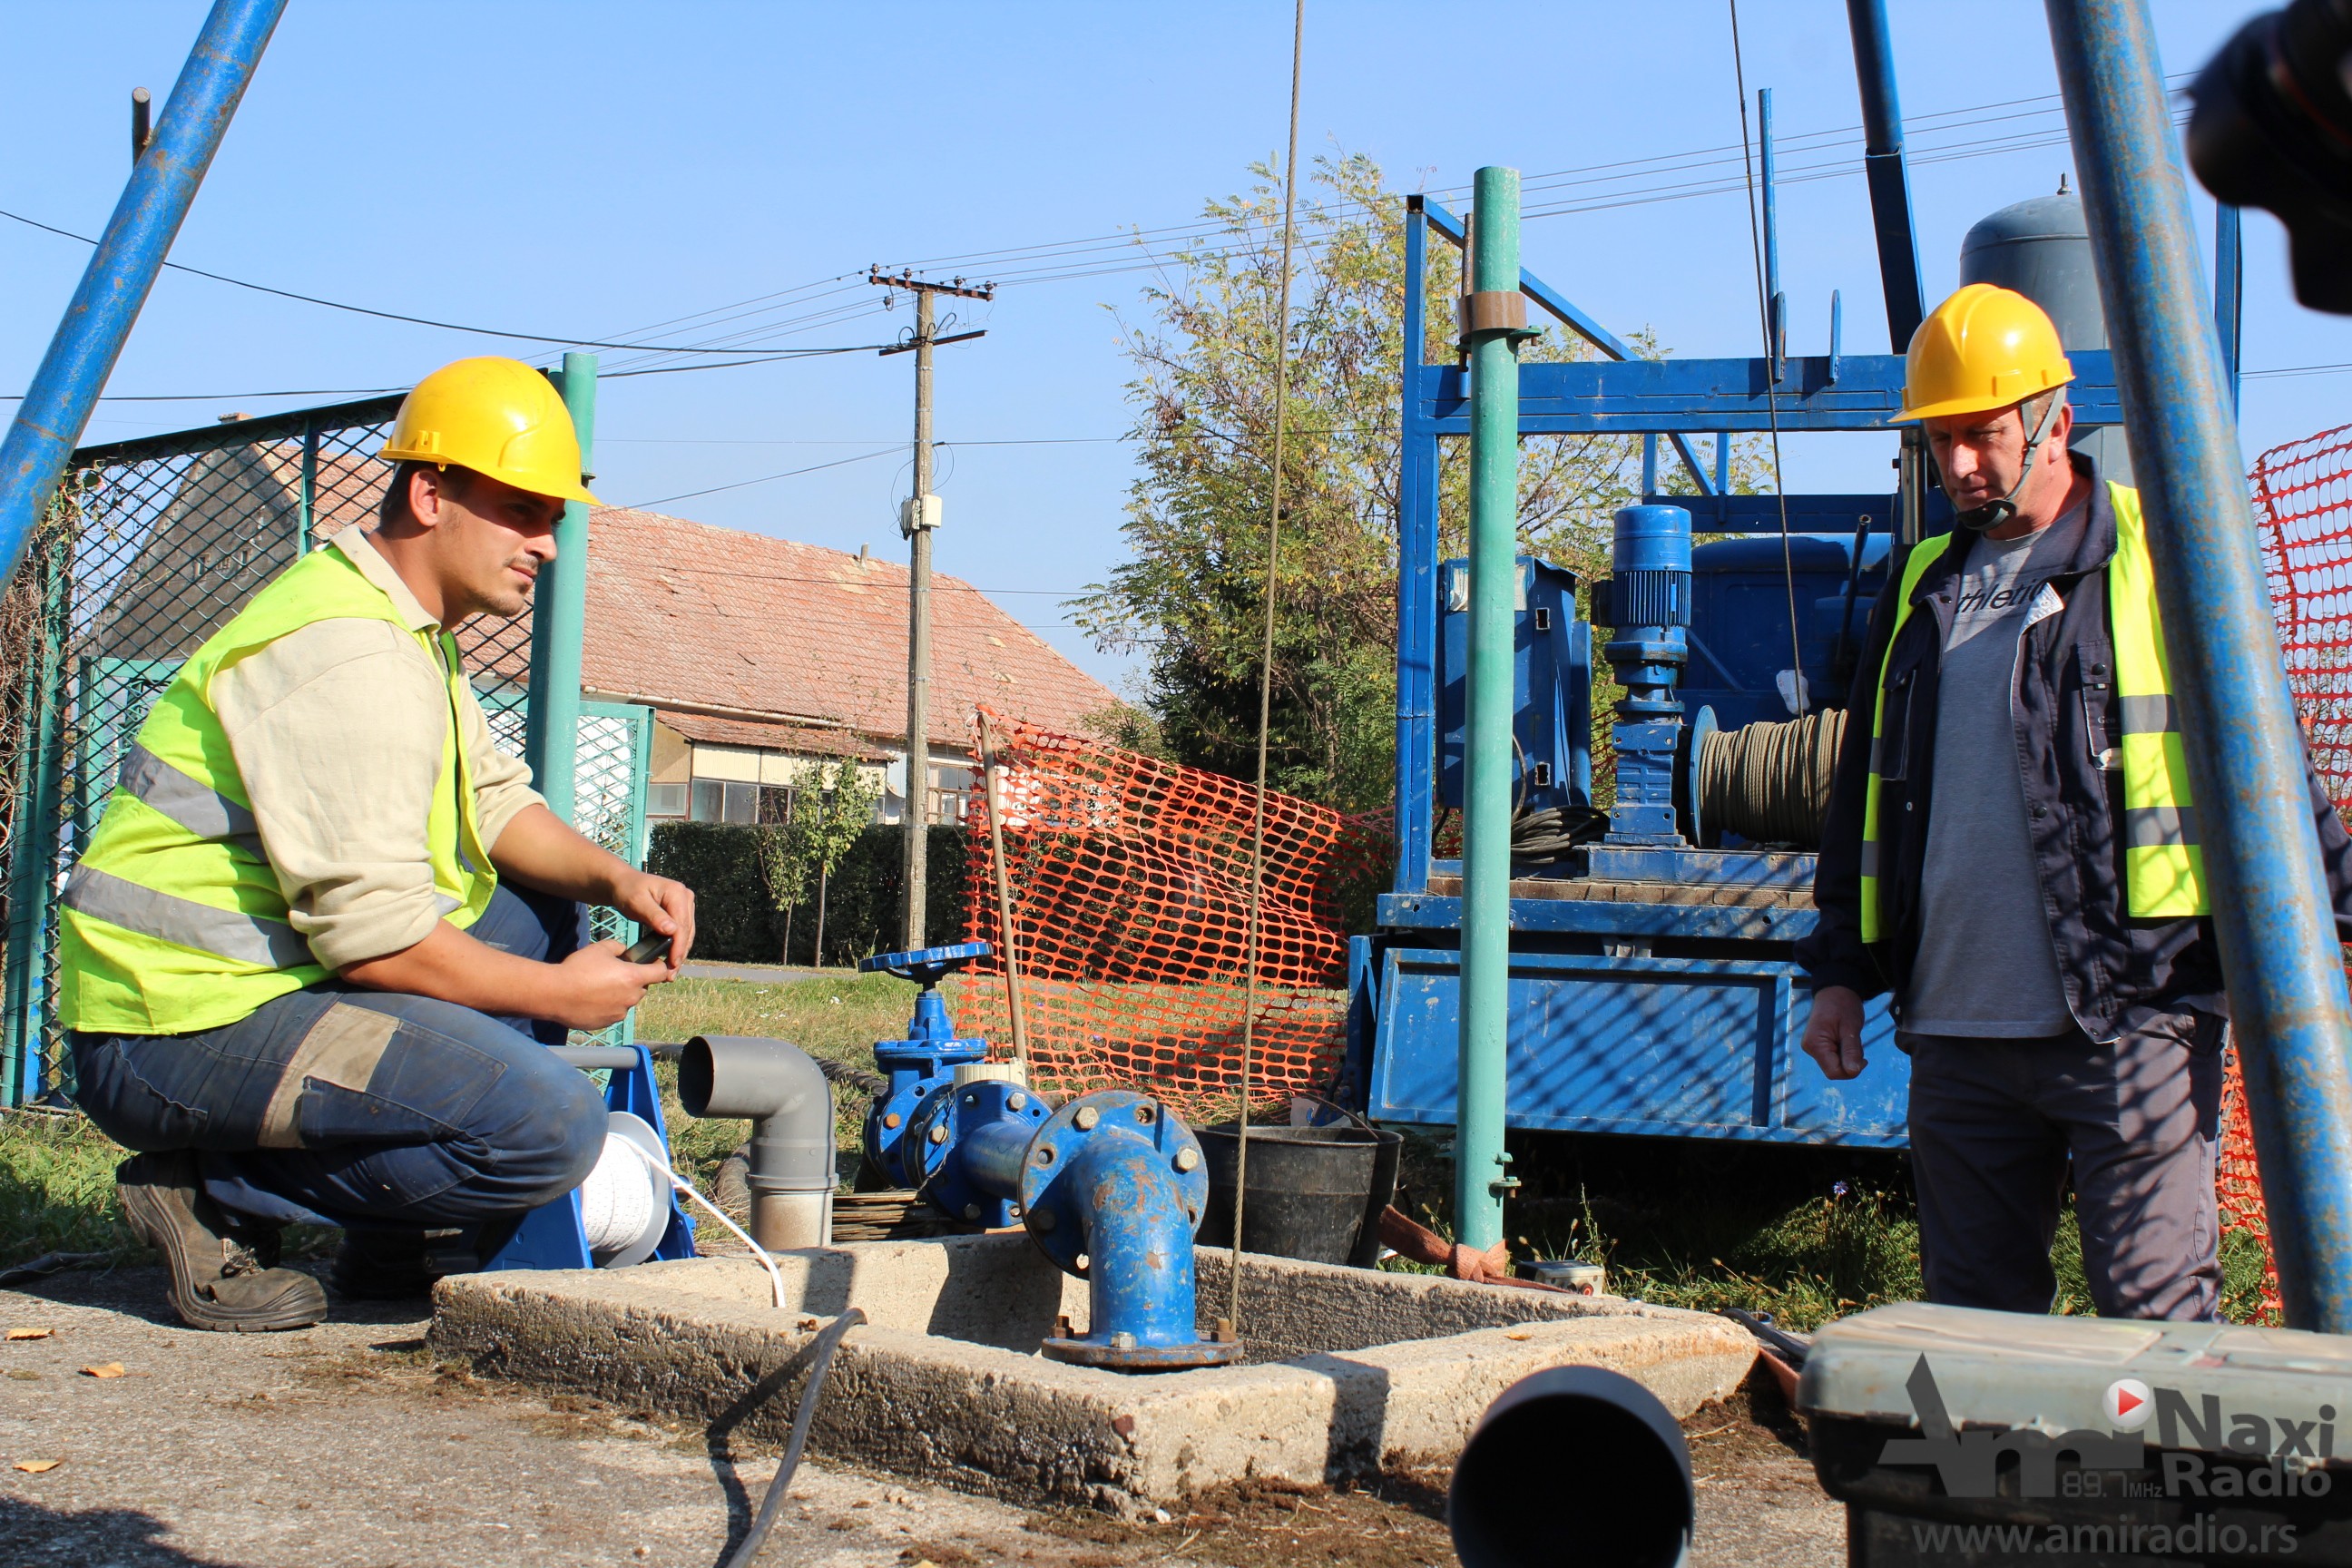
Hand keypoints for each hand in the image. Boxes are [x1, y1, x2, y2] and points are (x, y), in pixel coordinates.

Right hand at [548, 940, 670, 1029]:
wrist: (555, 993)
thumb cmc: (578, 969)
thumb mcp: (600, 948)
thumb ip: (618, 947)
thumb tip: (624, 951)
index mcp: (634, 978)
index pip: (661, 972)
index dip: (659, 966)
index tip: (653, 963)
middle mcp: (631, 997)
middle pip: (643, 988)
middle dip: (635, 981)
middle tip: (616, 973)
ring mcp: (619, 1012)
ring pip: (628, 1001)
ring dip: (621, 994)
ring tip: (600, 986)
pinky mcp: (607, 1023)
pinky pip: (614, 1012)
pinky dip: (609, 1006)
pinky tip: (593, 999)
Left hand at [607, 870, 695, 969]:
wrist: (623, 883)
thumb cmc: (627, 890)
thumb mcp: (637, 902)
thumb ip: (654, 916)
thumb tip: (672, 930)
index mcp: (677, 892)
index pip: (681, 924)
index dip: (678, 946)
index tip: (672, 963)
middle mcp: (685, 896)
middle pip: (687, 930)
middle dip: (680, 953)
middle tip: (671, 974)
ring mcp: (685, 904)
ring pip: (687, 933)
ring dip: (680, 952)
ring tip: (671, 971)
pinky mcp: (681, 911)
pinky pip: (682, 931)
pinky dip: (677, 945)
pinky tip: (671, 959)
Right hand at [1801, 986, 1868, 1080]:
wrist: (1835, 991)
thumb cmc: (1843, 1006)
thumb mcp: (1851, 1028)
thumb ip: (1851, 1051)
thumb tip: (1853, 1072)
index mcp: (1815, 1044)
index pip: (1834, 1072)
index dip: (1850, 1070)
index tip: (1864, 1058)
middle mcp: (1810, 1048)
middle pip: (1834, 1070)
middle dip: (1850, 1062)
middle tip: (1857, 1044)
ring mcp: (1813, 1048)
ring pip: (1836, 1065)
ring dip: (1849, 1057)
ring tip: (1851, 1038)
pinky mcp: (1819, 1046)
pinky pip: (1834, 1058)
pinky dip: (1845, 1053)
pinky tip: (1847, 1039)